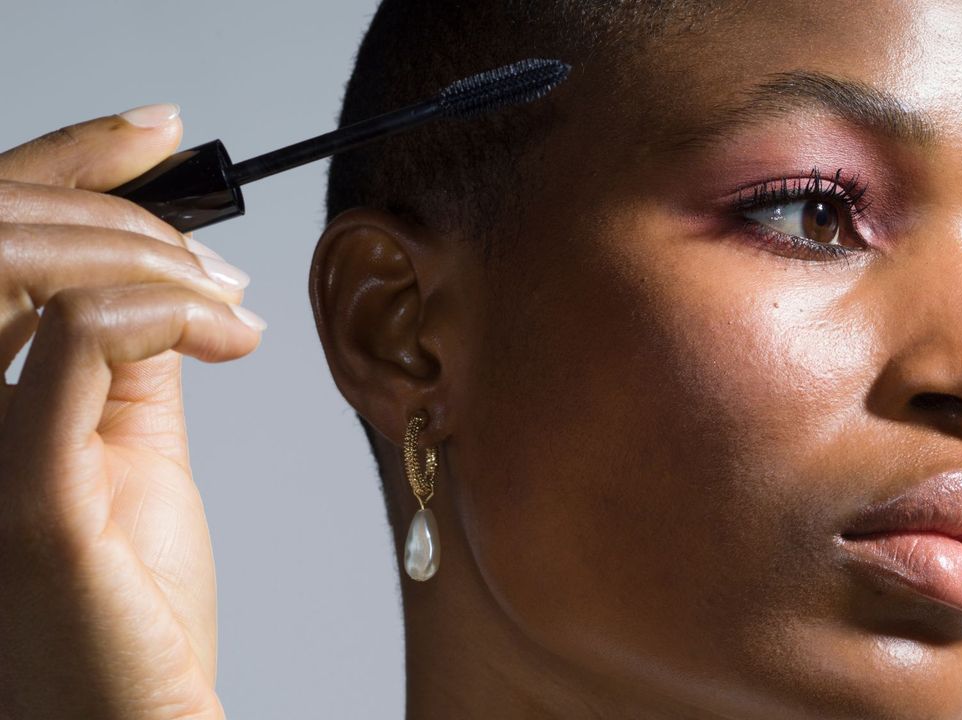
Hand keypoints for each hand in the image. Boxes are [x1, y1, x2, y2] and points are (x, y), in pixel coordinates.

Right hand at [0, 105, 264, 719]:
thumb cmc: (125, 611)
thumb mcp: (124, 459)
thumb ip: (125, 370)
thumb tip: (158, 289)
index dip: (68, 166)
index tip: (162, 141)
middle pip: (8, 238)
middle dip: (133, 218)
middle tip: (222, 273)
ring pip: (45, 271)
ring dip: (160, 262)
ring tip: (230, 312)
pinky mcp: (24, 493)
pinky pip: (81, 337)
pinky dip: (164, 310)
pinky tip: (227, 339)